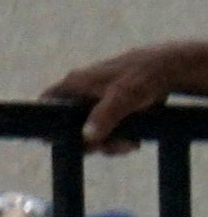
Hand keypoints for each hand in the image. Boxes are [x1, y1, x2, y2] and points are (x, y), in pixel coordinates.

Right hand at [58, 38, 207, 142]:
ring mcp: (95, 103)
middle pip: (71, 126)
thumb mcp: (124, 95)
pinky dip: (118, 139)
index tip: (59, 141)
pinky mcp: (110, 110)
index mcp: (74, 83)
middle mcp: (80, 93)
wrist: (169, 69)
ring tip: (129, 145)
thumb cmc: (143, 76)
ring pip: (91, 132)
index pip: (46, 103)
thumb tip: (87, 137)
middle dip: (90, 142)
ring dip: (108, 144)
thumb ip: (104, 115)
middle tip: (108, 148)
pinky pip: (106, 131)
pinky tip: (133, 140)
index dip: (46, 123)